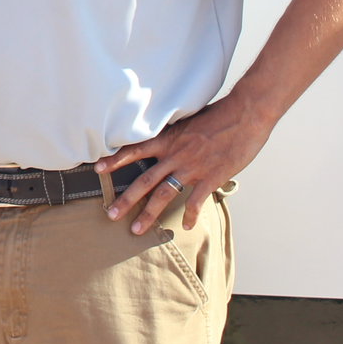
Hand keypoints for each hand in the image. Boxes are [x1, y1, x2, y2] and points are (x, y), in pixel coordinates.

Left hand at [99, 93, 268, 233]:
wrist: (244, 115)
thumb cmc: (219, 114)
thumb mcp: (189, 119)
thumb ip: (176, 133)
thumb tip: (168, 138)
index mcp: (168, 139)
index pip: (134, 149)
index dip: (115, 159)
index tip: (98, 168)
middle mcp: (175, 155)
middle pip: (144, 180)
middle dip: (125, 199)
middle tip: (110, 214)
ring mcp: (191, 168)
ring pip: (164, 195)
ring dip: (149, 213)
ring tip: (136, 229)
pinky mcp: (210, 178)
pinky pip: (196, 201)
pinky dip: (191, 216)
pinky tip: (187, 226)